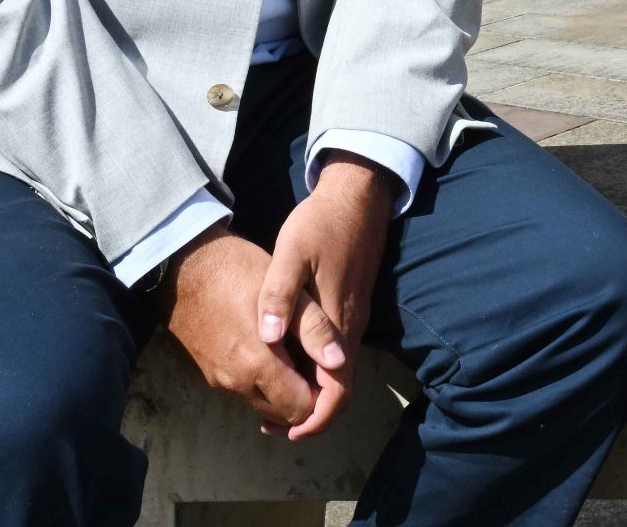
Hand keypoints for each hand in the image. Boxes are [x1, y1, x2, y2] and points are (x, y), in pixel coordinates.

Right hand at [163, 225, 317, 433]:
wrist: (181, 265)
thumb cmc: (237, 270)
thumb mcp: (284, 289)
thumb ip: (313, 327)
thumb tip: (339, 361)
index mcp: (257, 365)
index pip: (300, 410)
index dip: (321, 395)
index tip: (326, 370)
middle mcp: (235, 383)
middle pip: (281, 413)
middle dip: (302, 396)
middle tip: (312, 362)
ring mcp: (218, 380)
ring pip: (261, 403)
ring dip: (280, 388)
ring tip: (291, 352)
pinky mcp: (207, 372)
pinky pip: (242, 389)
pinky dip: (260, 380)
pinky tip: (265, 348)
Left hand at [254, 157, 393, 439]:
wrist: (359, 195)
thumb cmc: (322, 223)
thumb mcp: (291, 252)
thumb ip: (279, 296)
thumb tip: (267, 340)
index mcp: (338, 323)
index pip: (337, 390)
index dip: (315, 419)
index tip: (288, 432)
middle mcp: (351, 328)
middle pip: (339, 389)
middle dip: (310, 414)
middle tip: (273, 425)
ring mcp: (354, 317)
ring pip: (337, 371)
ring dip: (311, 392)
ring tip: (273, 397)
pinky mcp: (350, 306)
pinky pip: (336, 353)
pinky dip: (314, 369)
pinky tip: (288, 361)